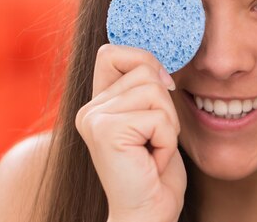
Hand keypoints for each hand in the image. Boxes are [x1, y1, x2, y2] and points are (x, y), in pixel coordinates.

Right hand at [75, 44, 185, 221]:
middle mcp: (89, 109)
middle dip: (165, 104)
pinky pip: (159, 117)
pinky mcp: (106, 132)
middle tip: (155, 138)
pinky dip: (167, 141)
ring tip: (153, 150)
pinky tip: (152, 162)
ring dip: (168, 124)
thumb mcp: (153, 118)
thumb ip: (145, 87)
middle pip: (145, 69)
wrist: (146, 214)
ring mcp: (94, 119)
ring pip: (155, 91)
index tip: (161, 90)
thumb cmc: (155, 170)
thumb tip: (159, 60)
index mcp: (97, 102)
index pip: (112, 51)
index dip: (143, 61)